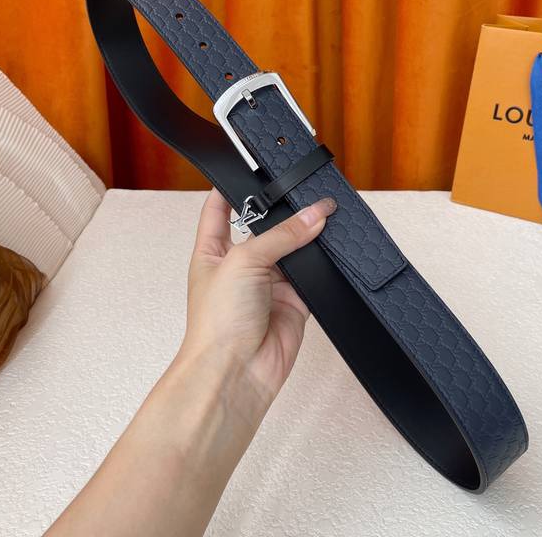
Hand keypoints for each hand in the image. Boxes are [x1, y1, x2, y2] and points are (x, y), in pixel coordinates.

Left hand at [180, 189, 336, 404]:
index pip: (219, 210)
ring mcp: (268, 284)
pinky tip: (329, 247)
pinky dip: (322, 264)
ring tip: (322, 214)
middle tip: (303, 192)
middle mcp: (241, 265)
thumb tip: (313, 215)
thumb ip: (281, 236)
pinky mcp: (293, 302)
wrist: (236, 371)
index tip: (249, 169)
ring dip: (307, 236)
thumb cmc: (216, 323)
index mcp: (213, 252)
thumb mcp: (243, 261)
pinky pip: (312, 275)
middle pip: (265, 228)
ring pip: (293, 250)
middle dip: (283, 212)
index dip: (231, 189)